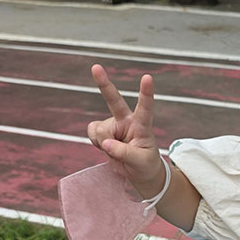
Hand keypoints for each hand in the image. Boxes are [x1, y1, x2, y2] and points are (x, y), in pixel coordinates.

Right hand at [87, 64, 164, 196]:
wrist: (138, 172)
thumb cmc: (146, 164)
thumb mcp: (141, 161)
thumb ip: (124, 152)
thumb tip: (105, 143)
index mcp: (142, 125)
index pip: (145, 107)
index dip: (146, 93)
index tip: (147, 77)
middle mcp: (127, 121)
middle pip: (114, 100)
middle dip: (104, 84)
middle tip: (96, 67)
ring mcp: (113, 125)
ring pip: (100, 129)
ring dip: (103, 142)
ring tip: (115, 151)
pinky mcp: (102, 131)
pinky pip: (91, 132)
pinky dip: (94, 141)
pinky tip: (104, 147)